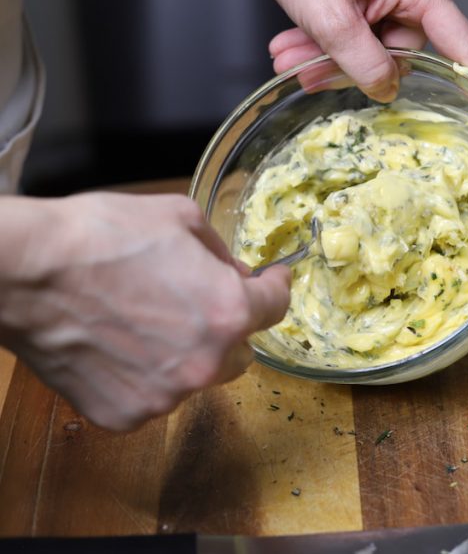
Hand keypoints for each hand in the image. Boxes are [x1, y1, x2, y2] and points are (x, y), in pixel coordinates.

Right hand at [0, 193, 290, 430]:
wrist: (25, 271)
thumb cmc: (100, 236)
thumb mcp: (181, 218)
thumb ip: (221, 253)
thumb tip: (236, 272)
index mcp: (230, 313)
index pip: (276, 307)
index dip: (274, 288)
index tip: (270, 281)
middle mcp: (205, 363)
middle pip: (241, 350)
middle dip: (228, 326)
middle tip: (196, 301)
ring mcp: (165, 395)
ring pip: (197, 377)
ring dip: (187, 354)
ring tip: (145, 321)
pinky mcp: (125, 414)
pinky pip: (154, 396)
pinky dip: (144, 376)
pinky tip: (117, 345)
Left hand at [250, 0, 467, 101]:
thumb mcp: (329, 19)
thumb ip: (364, 64)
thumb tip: (388, 89)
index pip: (461, 43)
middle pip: (401, 48)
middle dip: (352, 64)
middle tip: (308, 73)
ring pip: (376, 39)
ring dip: (333, 52)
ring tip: (292, 54)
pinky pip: (368, 23)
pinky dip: (335, 35)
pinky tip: (301, 38)